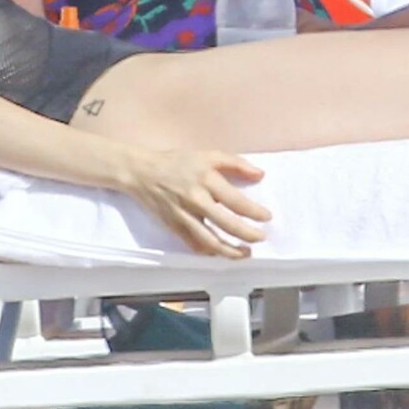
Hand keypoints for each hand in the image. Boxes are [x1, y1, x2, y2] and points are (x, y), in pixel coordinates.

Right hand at [128, 150, 271, 257]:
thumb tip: (260, 175)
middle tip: (261, 238)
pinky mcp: (174, 227)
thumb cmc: (177, 162)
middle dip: (247, 235)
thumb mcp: (208, 155)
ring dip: (230, 251)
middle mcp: (196, 200)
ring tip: (244, 253)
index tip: (267, 217)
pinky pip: (194, 245)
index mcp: (206, 179)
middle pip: (226, 224)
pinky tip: (221, 252)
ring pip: (210, 242)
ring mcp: (183, 216)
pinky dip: (209, 252)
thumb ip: (236, 163)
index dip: (254, 212)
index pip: (236, 201)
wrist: (142, 172)